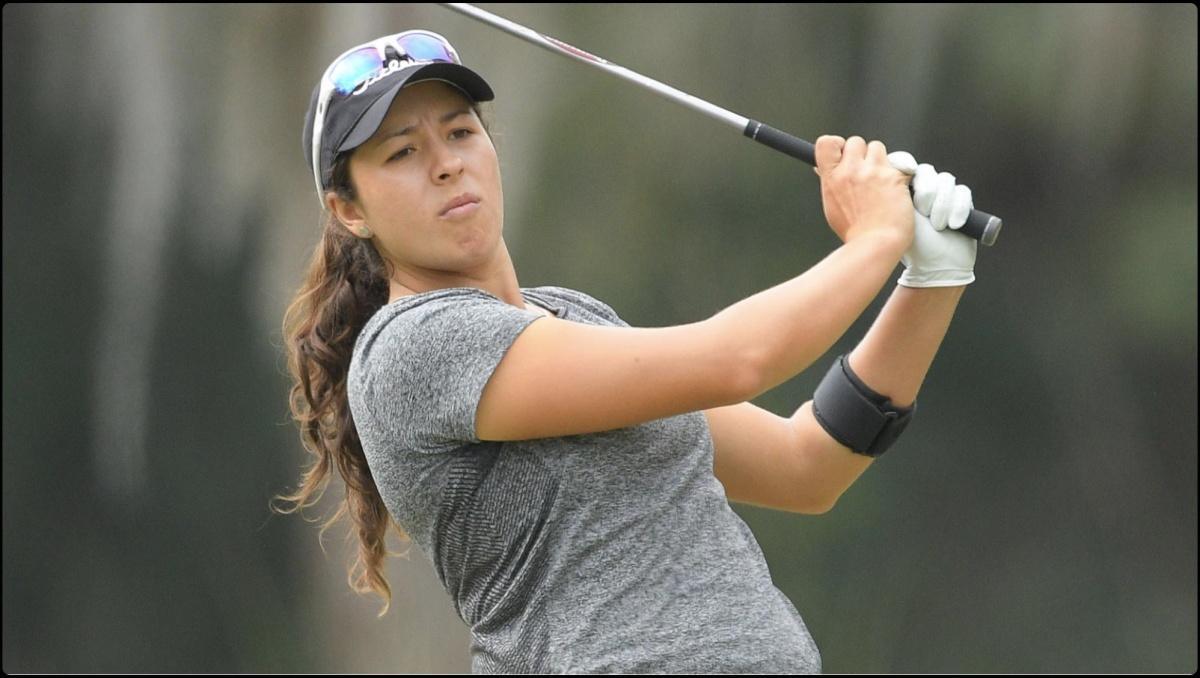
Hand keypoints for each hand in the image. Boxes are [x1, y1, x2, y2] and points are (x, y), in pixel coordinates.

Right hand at [813, 135, 913, 249]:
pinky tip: (894, 193)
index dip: (837, 144)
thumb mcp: (833, 206)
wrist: (876, 244)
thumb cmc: (855, 231)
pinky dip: (897, 176)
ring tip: (881, 182)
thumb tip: (822, 169)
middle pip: (856, 141)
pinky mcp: (893, 176)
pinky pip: (897, 165)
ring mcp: (873, 172)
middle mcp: (850, 171)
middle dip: (862, 154)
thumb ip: (831, 183)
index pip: (826, 143)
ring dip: (880, 160)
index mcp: (832, 178)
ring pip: (877, 148)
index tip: (843, 154)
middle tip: (866, 172)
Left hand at [886, 154, 976, 287]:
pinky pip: (963, 192)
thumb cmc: (912, 249)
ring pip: (946, 180)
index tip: (907, 170)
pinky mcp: (962, 202)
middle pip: (927, 171)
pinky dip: (958, 208)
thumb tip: (877, 176)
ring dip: (942, 203)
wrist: (936, 269)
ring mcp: (944, 195)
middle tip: (922, 211)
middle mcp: (924, 190)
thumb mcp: (896, 221)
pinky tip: (952, 225)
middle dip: (927, 190)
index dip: (905, 163)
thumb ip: (889, 198)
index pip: (905, 165)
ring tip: (936, 225)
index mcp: (904, 191)